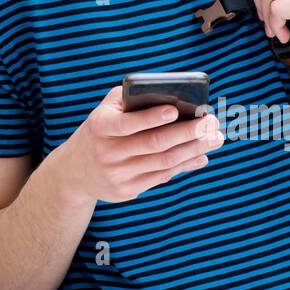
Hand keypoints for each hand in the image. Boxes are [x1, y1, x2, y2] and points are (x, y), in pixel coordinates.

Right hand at [55, 85, 223, 205]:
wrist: (74, 172)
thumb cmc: (100, 130)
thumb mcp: (104, 110)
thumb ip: (132, 98)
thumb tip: (172, 98)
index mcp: (100, 126)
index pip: (127, 123)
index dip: (151, 117)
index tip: (176, 110)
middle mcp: (107, 152)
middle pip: (154, 144)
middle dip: (186, 133)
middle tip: (211, 123)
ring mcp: (117, 175)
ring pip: (163, 162)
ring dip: (193, 149)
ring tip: (215, 138)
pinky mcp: (126, 191)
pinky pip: (162, 177)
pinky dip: (184, 165)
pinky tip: (201, 155)